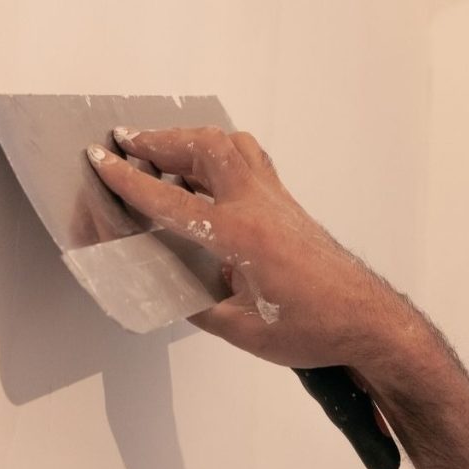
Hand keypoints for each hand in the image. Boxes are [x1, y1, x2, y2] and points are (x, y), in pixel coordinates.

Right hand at [86, 127, 409, 369]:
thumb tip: (173, 293)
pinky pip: (250, 158)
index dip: (129, 180)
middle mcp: (258, 205)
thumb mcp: (243, 329)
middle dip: (159, 140)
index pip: (170, 199)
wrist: (367, 319)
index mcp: (239, 236)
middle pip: (203, 150)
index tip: (101, 158)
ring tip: (160, 146)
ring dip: (190, 139)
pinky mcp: (287, 203)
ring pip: (230, 144)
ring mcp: (276, 199)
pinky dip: (220, 150)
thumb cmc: (314, 327)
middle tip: (126, 140)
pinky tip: (207, 166)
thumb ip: (201, 308)